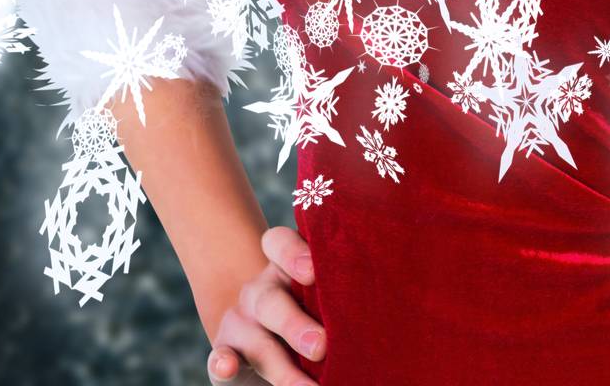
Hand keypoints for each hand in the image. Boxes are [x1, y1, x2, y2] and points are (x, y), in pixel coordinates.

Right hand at [206, 224, 325, 382]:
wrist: (262, 332)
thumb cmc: (311, 310)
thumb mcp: (319, 294)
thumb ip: (338, 289)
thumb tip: (391, 306)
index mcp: (285, 266)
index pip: (278, 243)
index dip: (293, 252)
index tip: (314, 271)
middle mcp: (261, 290)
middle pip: (270, 298)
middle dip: (294, 323)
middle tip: (322, 346)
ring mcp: (241, 321)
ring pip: (255, 337)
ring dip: (279, 364)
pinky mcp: (226, 350)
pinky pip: (218, 356)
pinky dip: (222, 363)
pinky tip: (227, 366)